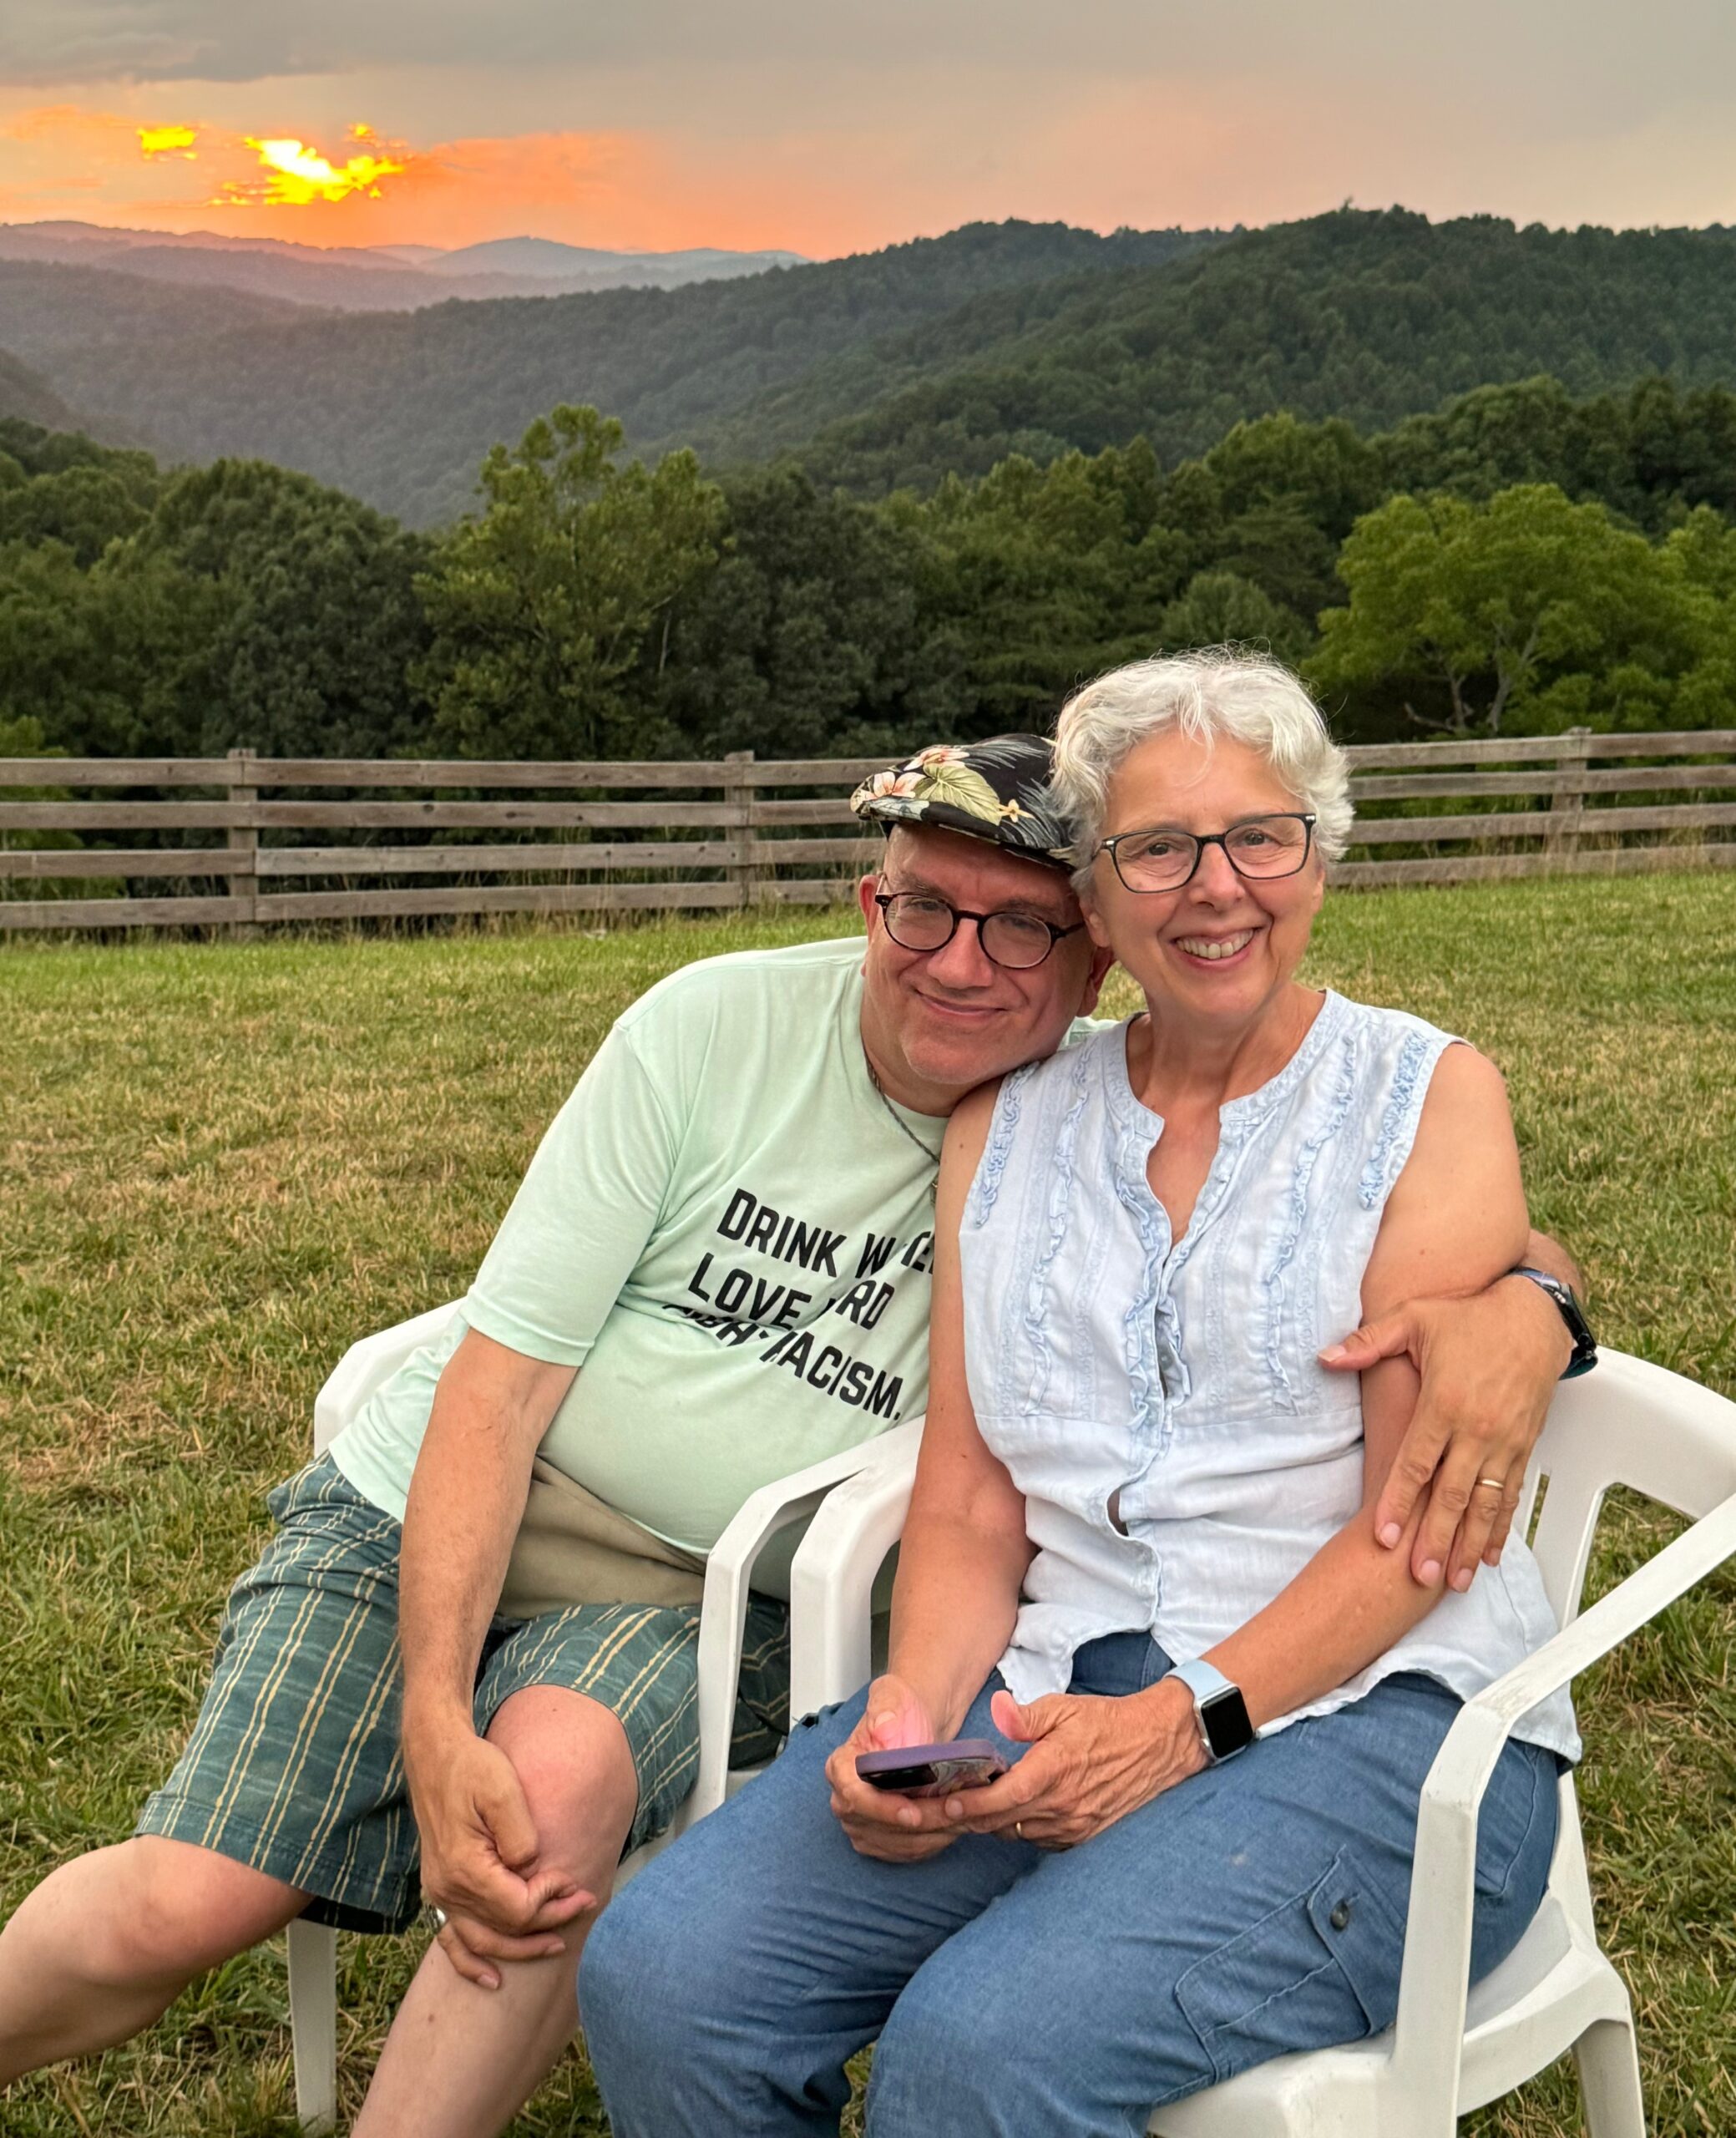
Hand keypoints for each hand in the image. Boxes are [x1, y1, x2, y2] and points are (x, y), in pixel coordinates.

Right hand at [404, 1724, 593, 1989]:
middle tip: (584, 1905)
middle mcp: (447, 1889)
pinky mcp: (440, 1888)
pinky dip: (469, 1961)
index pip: (517, 1910)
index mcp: (465, 1869)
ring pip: (480, 1942)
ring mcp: (440, 1892)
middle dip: (548, 1923)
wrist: (436, 1755)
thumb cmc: (474, 1768)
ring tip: (555, 1946)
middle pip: (504, 1930)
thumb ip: (521, 1836)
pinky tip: (490, 1978)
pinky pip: (451, 1938)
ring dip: (519, 1949)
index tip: (570, 1878)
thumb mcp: (503, 1790)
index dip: (550, 1901)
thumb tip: (532, 1869)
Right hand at [824, 1675, 960, 1862]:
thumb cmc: (901, 1710)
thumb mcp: (891, 1695)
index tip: (913, 1812)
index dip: (883, 1809)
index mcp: (841, 1767)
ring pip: (897, 1843)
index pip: (854, 1797)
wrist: (915, 1725)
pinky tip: (954, 1827)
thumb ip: (885, 1708)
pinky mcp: (882, 1839)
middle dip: (919, 1824)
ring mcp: (861, 1823)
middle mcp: (845, 1800)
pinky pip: (907, 1851)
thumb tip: (883, 1727)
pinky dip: (933, 1843)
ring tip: (962, 1818)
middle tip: (954, 1814)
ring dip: (931, 1836)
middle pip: (878, 1826)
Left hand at [947, 1683, 1205, 1849]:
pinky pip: (1038, 1839)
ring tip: (971, 1805)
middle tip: (939, 1809)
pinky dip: (1019, 1827)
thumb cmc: (1106, 1722)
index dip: (969, 1805)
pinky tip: (1010, 1811)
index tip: (944, 1804)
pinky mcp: (1082, 1836)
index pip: (1002, 1798)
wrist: (1156, 1745)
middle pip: (1001, 1822)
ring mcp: (1074, 1825)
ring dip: (993, 1822)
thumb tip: (997, 1709)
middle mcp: (1063, 1804)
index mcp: (1054, 1769)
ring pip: (1017, 1833)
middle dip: (967, 1818)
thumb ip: (1026, 1716)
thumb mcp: (1064, 1708)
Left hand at [1320, 1277, 1572, 1590]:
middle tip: (1418, 1575)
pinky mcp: (1525, 1447)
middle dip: (1435, 1538)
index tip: (1382, 1535)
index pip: (1416, 1463)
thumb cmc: (1468, 1318)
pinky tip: (1490, 1555)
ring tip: (1454, 1581)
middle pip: (1452, 1494)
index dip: (1397, 1501)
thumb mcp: (1415, 1319)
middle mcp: (1477, 1429)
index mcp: (1445, 1403)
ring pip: (1485, 1504)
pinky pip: (1511, 1495)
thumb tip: (1324, 1356)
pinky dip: (1501, 1528)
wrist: (1533, 1317)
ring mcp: (1505, 1442)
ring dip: (1469, 1544)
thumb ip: (1369, 1342)